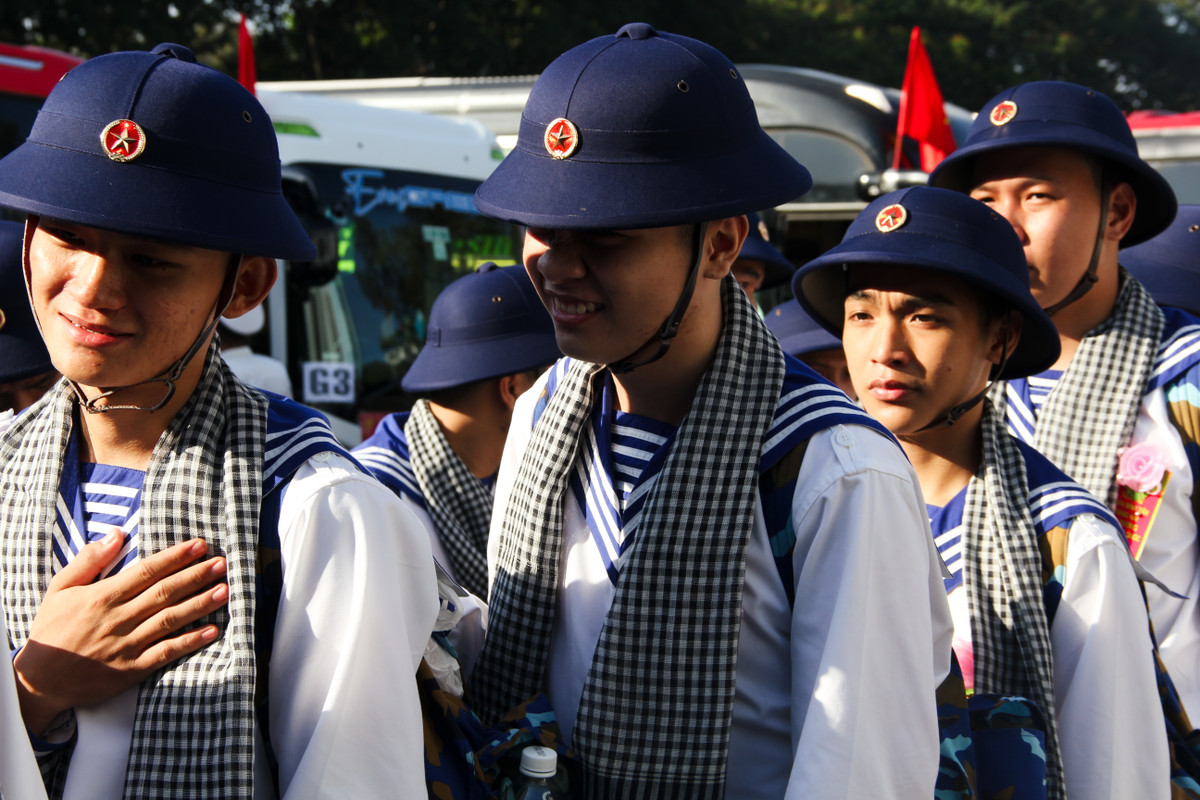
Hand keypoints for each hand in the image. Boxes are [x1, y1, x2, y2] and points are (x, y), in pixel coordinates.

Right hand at [12, 530, 228, 734]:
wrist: (39, 681)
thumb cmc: (52, 631)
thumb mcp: (60, 590)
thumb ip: (88, 561)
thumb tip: (116, 534)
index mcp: (103, 597)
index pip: (147, 571)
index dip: (175, 557)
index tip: (199, 545)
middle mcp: (119, 619)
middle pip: (164, 592)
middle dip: (196, 576)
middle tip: (222, 563)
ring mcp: (127, 645)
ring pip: (170, 620)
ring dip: (199, 604)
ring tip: (224, 591)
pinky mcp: (132, 670)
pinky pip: (165, 653)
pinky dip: (189, 642)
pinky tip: (212, 631)